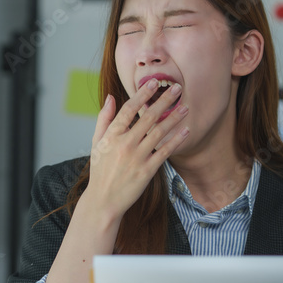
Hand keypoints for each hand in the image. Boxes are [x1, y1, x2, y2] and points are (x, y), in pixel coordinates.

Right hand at [84, 79, 188, 219]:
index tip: (153, 83)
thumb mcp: (96, 142)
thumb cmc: (100, 170)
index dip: (142, 95)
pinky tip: (186, 131)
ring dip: (174, 118)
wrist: (103, 200)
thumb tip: (111, 97)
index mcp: (111, 135)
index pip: (128, 109)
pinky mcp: (147, 171)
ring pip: (159, 132)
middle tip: (177, 88)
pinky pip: (165, 152)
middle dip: (164, 101)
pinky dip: (176, 141)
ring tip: (185, 107)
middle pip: (147, 117)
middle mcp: (124, 144)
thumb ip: (104, 119)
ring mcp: (137, 157)